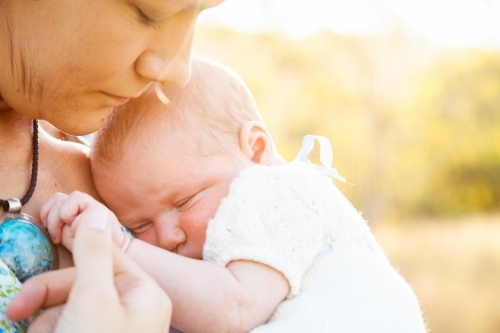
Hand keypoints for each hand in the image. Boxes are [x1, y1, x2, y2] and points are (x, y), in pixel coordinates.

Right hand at [7, 202, 171, 332]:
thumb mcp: (92, 299)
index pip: (106, 258)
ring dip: (46, 324)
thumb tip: (94, 214)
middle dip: (49, 298)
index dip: (75, 253)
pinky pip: (67, 328)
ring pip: (70, 309)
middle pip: (84, 284)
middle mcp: (133, 311)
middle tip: (17, 309)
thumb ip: (93, 254)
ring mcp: (114, 330)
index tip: (49, 244)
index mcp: (144, 295)